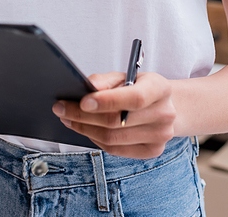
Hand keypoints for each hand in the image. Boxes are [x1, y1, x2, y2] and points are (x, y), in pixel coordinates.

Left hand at [52, 71, 175, 158]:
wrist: (167, 106)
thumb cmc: (141, 87)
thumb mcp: (127, 75)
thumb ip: (106, 80)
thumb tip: (89, 87)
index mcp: (160, 89)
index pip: (134, 98)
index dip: (107, 101)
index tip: (82, 102)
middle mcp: (164, 114)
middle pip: (118, 121)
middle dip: (84, 116)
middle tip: (61, 108)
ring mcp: (160, 137)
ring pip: (113, 138)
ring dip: (85, 129)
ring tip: (67, 118)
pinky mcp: (152, 152)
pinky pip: (116, 150)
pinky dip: (95, 139)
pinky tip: (84, 129)